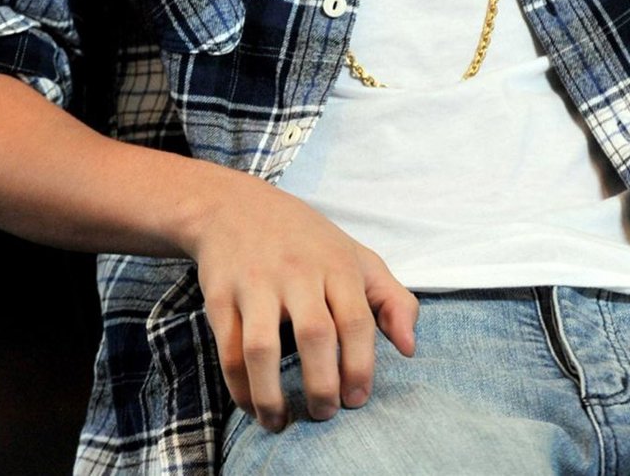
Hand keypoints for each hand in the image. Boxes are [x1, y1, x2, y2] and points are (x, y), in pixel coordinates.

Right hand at [188, 174, 417, 431]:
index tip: (357, 400)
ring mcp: (255, 283)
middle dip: (322, 385)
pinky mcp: (219, 297)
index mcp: (336, 263)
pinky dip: (239, 387)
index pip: (356, 321)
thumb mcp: (355, 257)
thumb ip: (391, 300)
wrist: (234, 206)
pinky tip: (253, 405)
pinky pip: (228, 351)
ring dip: (271, 394)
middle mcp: (296, 272)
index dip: (360, 367)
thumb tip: (410, 349)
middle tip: (324, 414)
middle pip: (314, 336)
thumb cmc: (305, 241)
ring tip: (281, 422)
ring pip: (262, 348)